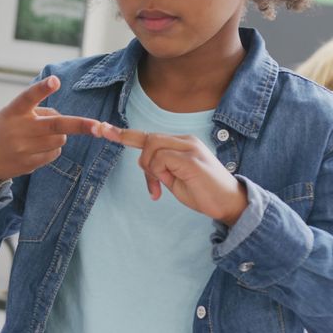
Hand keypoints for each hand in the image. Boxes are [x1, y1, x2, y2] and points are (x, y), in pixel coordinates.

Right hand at [0, 76, 100, 199]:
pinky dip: (53, 148)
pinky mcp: (28, 164)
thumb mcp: (10, 115)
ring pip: (60, 139)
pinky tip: (36, 148)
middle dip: (81, 125)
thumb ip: (36, 112)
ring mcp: (24, 148)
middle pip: (56, 125)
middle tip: (99, 126)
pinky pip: (54, 153)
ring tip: (40, 135)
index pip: (28, 96)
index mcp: (13, 111)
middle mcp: (19, 129)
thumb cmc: (0, 131)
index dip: (42, 88)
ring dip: (60, 135)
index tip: (55, 80)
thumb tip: (64, 120)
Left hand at [97, 124, 247, 224]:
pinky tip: (169, 185)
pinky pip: (160, 159)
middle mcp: (185, 140)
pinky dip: (159, 174)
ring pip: (151, 147)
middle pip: (147, 140)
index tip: (102, 129)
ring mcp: (189, 147)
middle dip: (144, 165)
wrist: (229, 204)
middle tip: (155, 188)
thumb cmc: (203, 193)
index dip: (124, 134)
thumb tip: (145, 162)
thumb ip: (160, 167)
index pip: (149, 135)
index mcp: (182, 143)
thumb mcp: (175, 179)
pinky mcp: (190, 158)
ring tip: (164, 187)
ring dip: (152, 171)